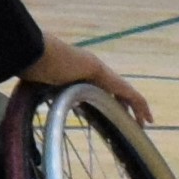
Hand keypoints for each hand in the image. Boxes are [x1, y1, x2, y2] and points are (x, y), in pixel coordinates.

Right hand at [32, 39, 152, 122]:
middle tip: (130, 120)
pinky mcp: (111, 80)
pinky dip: (140, 106)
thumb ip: (43, 92)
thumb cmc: (38, 68)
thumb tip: (32, 101)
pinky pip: (132, 95)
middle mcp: (95, 72)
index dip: (105, 99)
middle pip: (115, 91)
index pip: (97, 89)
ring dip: (136, 108)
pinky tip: (146, 119)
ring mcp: (104, 75)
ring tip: (143, 123)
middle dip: (124, 105)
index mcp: (79, 73)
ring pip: (127, 94)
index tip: (107, 112)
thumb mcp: (42, 84)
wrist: (46, 56)